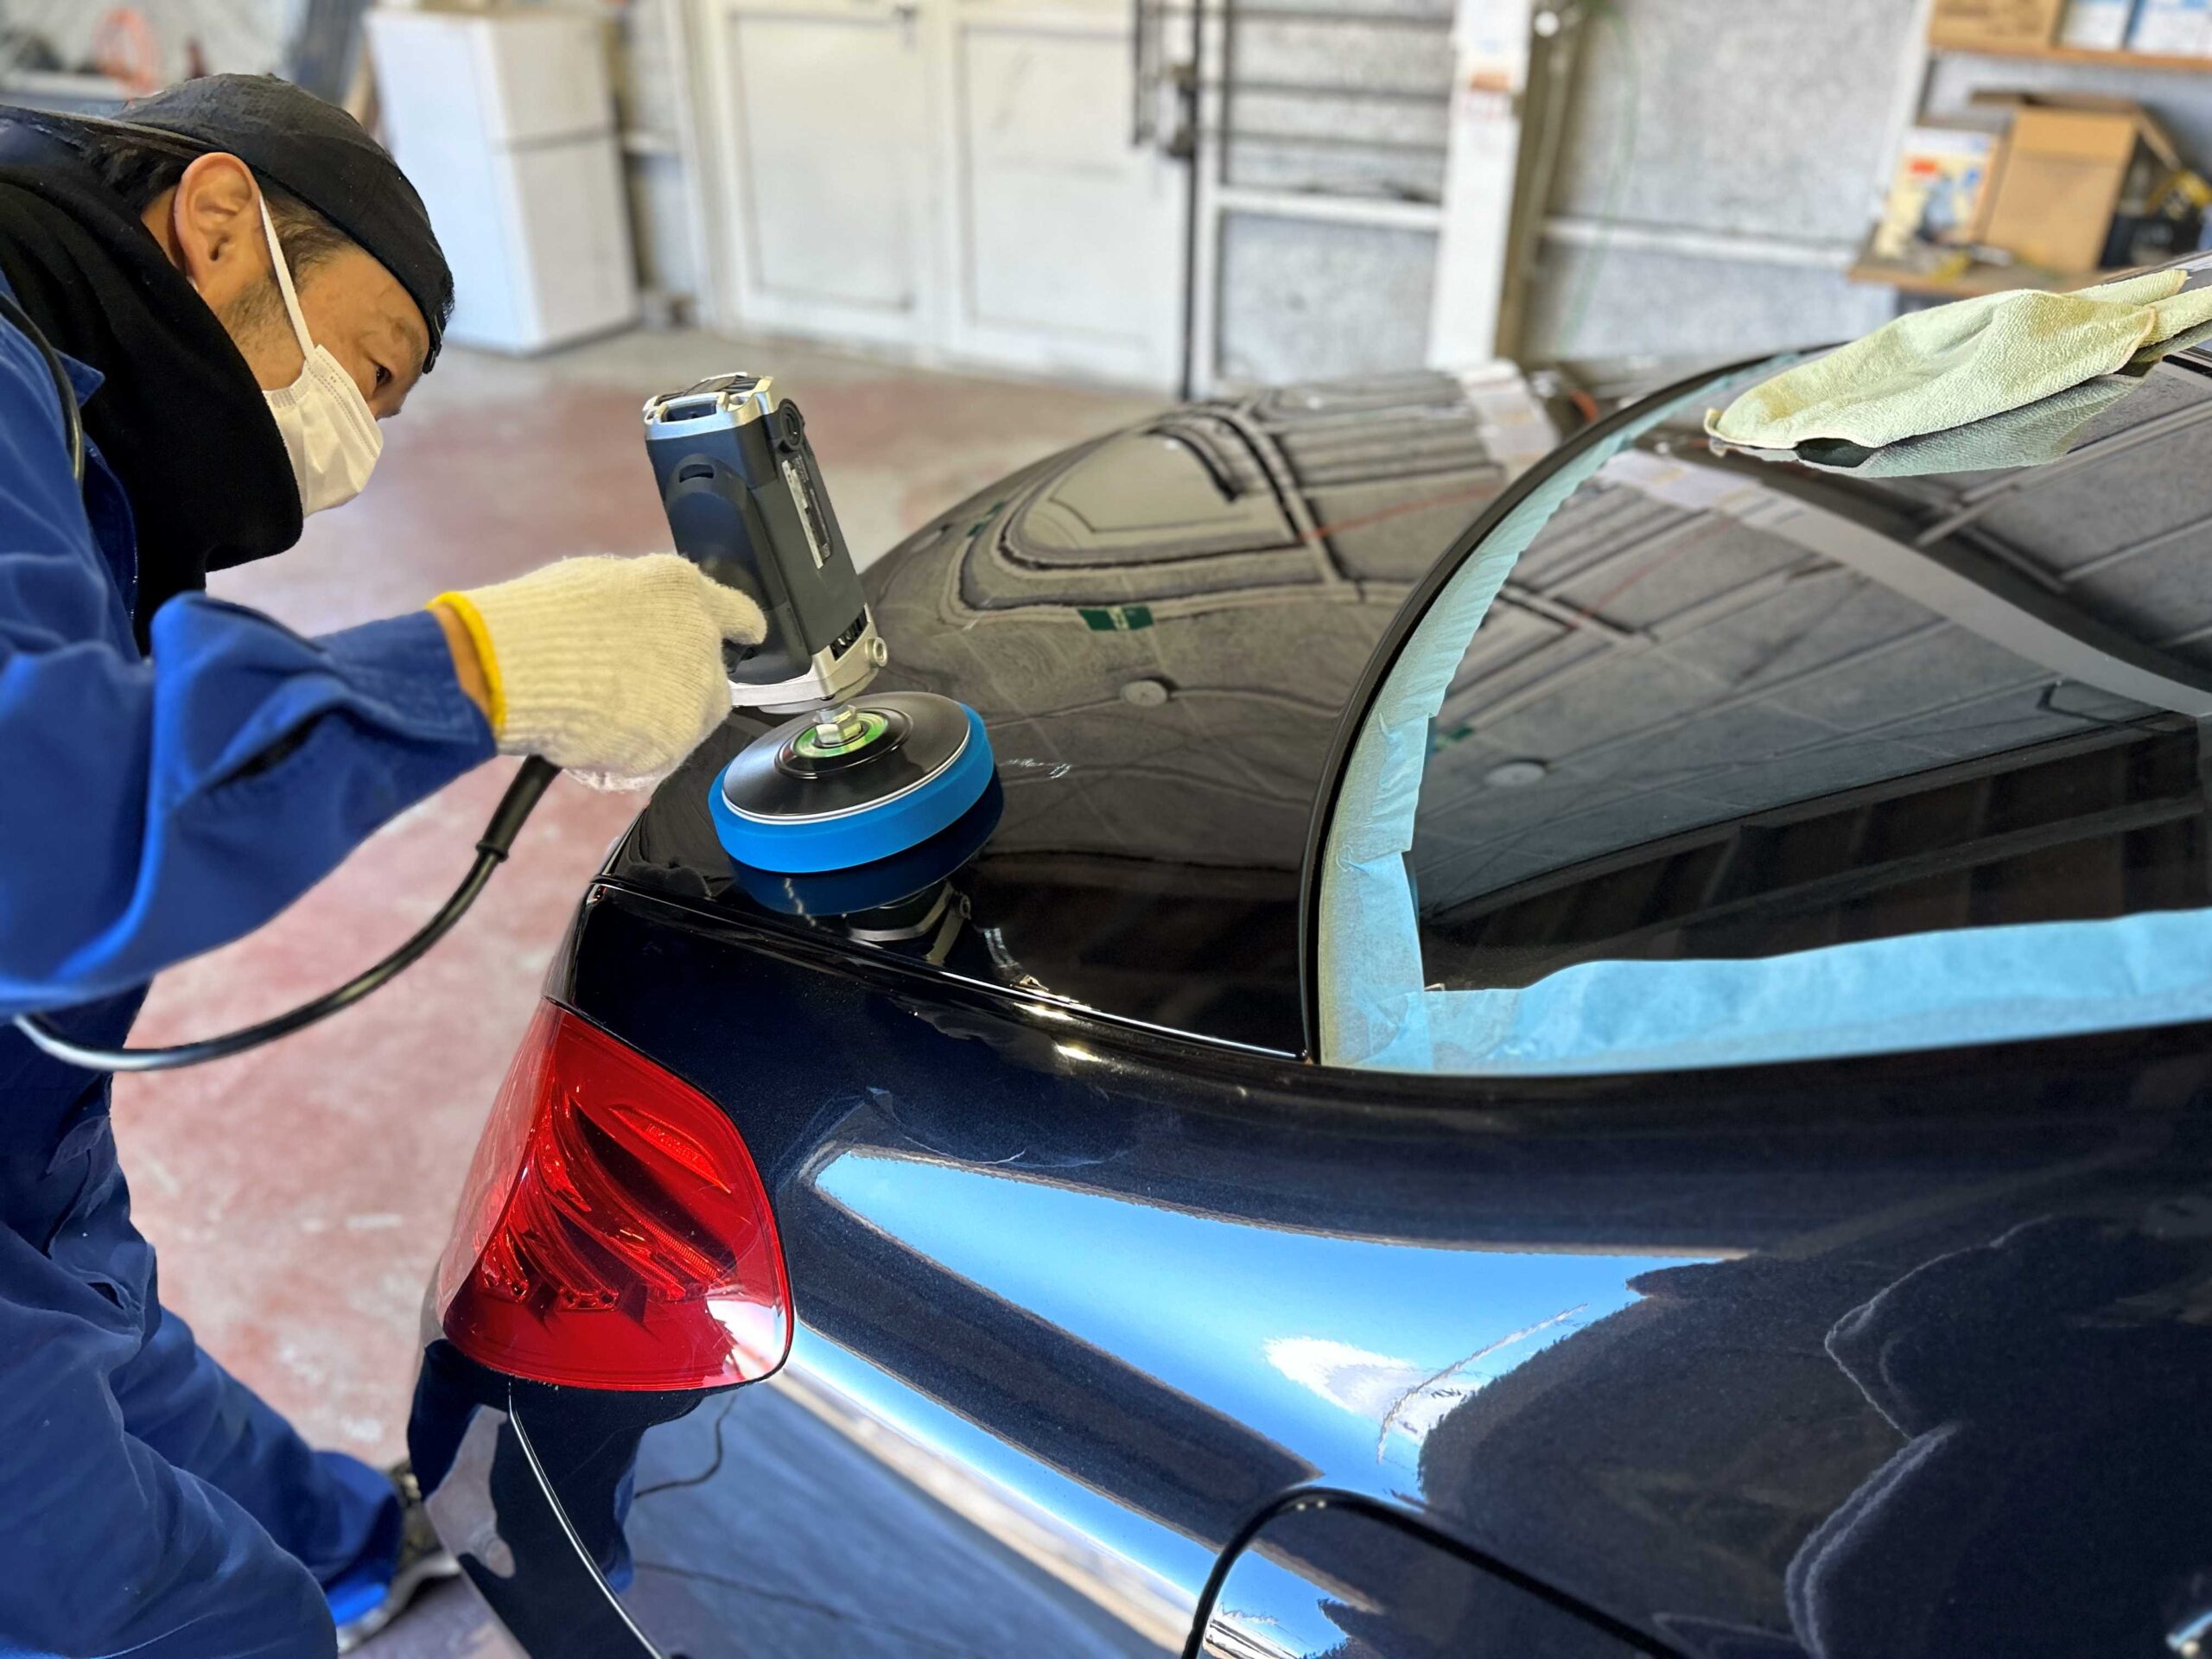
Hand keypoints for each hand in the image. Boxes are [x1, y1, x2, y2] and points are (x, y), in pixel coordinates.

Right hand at [433, 554, 765, 786]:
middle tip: (630, 697)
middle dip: (681, 693)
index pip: (737, 612)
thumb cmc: (543, 619)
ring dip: (656, 727)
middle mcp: (701, 642)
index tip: (750, 635)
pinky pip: (657, 759)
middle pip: (712, 681)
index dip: (742, 627)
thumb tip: (643, 626)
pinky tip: (592, 740)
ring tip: (599, 718)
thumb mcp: (599, 585)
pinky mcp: (674, 744)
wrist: (518, 668)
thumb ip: (640, 607)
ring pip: (688, 724)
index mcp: (684, 593)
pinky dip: (630, 759)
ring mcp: (693, 696)